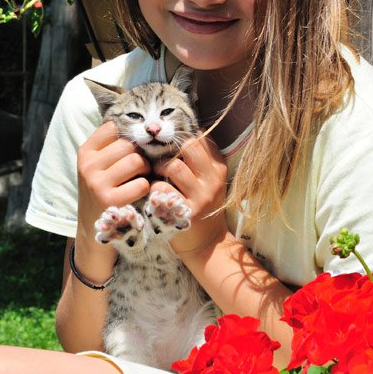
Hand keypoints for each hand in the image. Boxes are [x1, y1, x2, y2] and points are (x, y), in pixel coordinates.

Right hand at [75, 122, 150, 268]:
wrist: (93, 227)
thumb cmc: (103, 189)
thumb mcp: (98, 165)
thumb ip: (112, 145)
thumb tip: (142, 124)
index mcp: (85, 152)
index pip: (113, 127)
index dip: (128, 136)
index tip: (131, 148)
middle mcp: (87, 166)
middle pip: (128, 145)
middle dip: (140, 154)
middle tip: (140, 167)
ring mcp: (97, 184)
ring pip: (136, 161)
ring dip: (145, 170)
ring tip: (141, 178)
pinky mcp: (110, 201)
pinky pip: (141, 184)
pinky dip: (146, 187)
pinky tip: (140, 192)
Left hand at [152, 134, 227, 255]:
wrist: (207, 243)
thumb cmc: (201, 205)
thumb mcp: (208, 180)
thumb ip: (198, 158)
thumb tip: (178, 130)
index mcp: (218, 167)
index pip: (201, 137)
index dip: (181, 136)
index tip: (170, 143)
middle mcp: (213, 180)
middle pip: (189, 146)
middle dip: (170, 149)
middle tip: (161, 159)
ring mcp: (201, 197)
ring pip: (173, 166)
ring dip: (159, 168)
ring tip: (156, 174)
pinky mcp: (186, 212)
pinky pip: (162, 189)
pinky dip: (154, 188)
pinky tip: (155, 192)